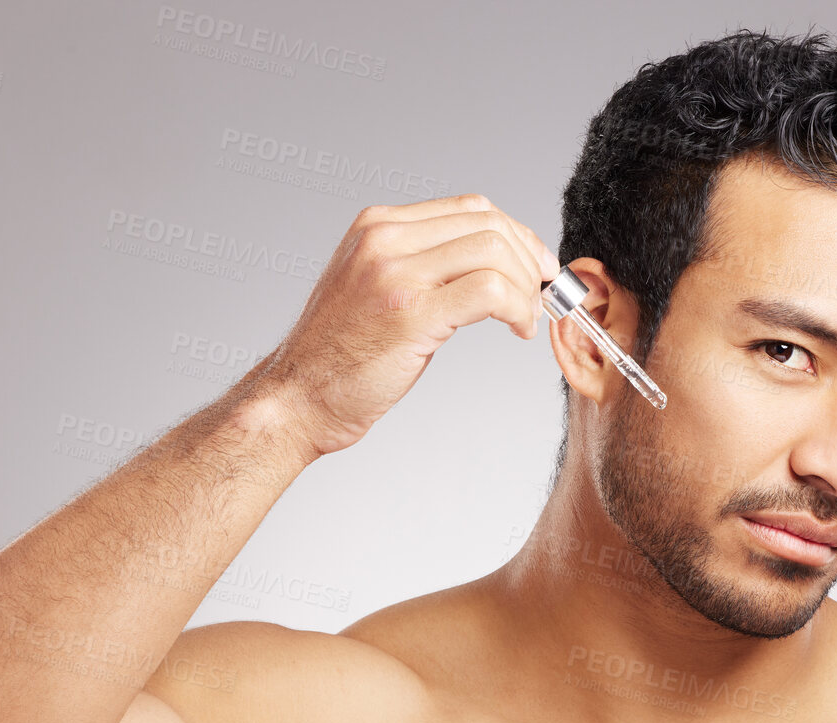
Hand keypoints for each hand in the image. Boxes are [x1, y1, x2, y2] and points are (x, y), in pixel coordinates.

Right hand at [258, 192, 560, 457]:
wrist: (296, 400)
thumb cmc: (338, 359)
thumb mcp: (375, 290)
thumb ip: (422, 267)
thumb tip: (489, 267)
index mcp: (376, 226)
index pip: (470, 208)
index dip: (516, 235)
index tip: (535, 267)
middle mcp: (383, 240)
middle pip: (489, 224)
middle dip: (530, 260)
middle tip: (541, 296)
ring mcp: (395, 274)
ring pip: (494, 251)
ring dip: (526, 287)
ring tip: (526, 320)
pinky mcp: (410, 314)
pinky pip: (490, 291)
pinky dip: (518, 308)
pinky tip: (517, 331)